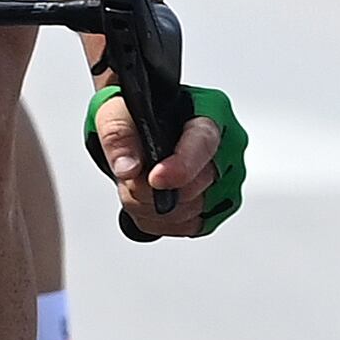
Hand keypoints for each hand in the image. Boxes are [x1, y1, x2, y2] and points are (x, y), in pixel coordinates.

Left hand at [89, 78, 245, 237]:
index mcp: (208, 113)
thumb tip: (129, 169)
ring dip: (151, 207)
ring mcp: (224, 180)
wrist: (139, 129)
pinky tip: (147, 202)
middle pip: (196, 186)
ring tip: (135, 185)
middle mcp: (224, 148)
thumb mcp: (115, 112)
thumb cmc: (136, 114)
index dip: (181, 167)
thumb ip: (118, 136)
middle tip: (129, 176)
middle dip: (152, 190)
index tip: (155, 179)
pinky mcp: (216, 207)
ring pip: (191, 212)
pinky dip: (159, 221)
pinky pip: (188, 227)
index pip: (204, 144)